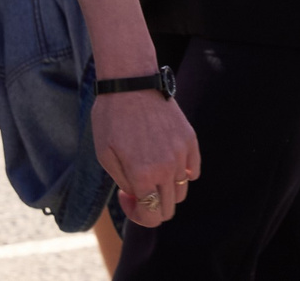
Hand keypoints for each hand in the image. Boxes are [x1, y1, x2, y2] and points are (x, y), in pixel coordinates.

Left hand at [93, 87, 199, 229]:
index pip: (151, 216)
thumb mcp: (104, 155)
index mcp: (143, 175)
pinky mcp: (190, 139)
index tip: (127, 196)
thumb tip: (139, 195)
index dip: (137, 215)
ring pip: (183, 190)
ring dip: (167, 190)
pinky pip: (194, 170)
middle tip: (137, 187)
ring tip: (151, 172)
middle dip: (152, 206)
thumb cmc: (111, 118)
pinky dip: (184, 174)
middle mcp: (167, 168)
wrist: (131, 82)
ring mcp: (182, 153)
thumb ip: (124, 182)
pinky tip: (168, 162)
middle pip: (169, 208)